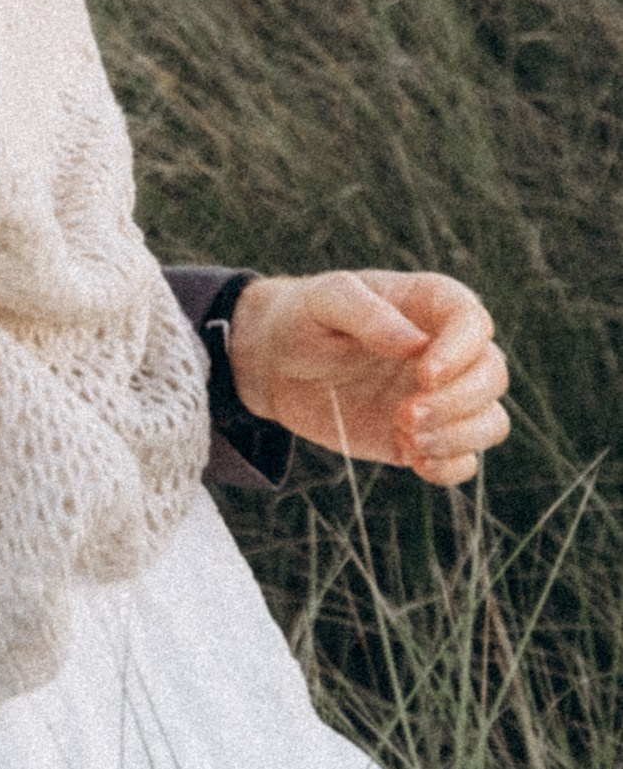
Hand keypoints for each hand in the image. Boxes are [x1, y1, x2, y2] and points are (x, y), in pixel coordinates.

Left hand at [228, 270, 510, 486]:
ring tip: (408, 438)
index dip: (461, 350)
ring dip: (459, 436)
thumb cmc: (303, 318)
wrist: (276, 364)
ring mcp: (441, 397)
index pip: (474, 322)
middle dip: (459, 401)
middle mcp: (447, 352)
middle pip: (492, 376)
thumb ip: (366, 312)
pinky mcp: (427, 436)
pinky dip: (450, 467)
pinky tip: (412, 459)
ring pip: (491, 421)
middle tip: (406, 414)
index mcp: (430, 305)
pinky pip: (465, 461)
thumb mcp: (323, 300)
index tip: (424, 372)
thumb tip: (414, 342)